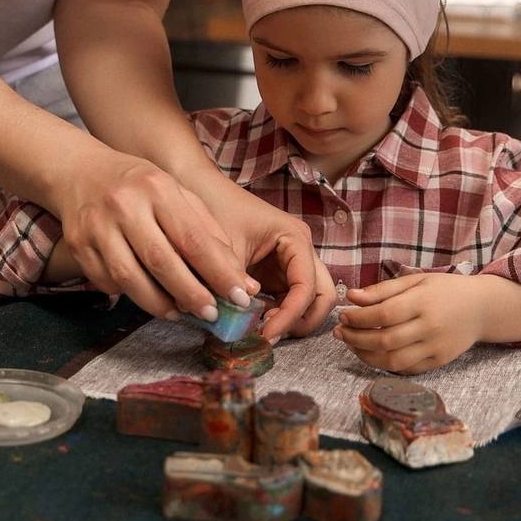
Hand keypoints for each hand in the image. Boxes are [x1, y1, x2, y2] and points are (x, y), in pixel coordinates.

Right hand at [52, 148, 259, 322]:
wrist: (80, 171)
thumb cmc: (139, 185)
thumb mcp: (177, 193)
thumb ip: (207, 231)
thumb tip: (239, 278)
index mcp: (157, 188)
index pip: (193, 238)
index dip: (218, 272)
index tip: (240, 296)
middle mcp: (125, 205)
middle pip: (161, 261)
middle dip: (191, 294)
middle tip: (212, 314)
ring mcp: (97, 226)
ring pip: (130, 278)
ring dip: (159, 304)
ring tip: (179, 313)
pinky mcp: (78, 246)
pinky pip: (107, 282)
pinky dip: (130, 295)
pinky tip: (146, 295)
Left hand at [196, 171, 334, 340]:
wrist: (199, 187)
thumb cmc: (215, 207)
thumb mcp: (224, 247)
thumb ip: (232, 284)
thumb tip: (236, 321)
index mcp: (296, 238)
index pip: (307, 287)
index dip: (291, 315)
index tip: (267, 333)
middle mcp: (300, 250)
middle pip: (322, 296)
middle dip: (301, 320)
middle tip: (270, 334)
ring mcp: (290, 262)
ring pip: (308, 301)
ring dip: (291, 320)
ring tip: (260, 328)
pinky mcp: (275, 272)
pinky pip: (287, 300)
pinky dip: (278, 314)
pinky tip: (254, 320)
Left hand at [333, 272, 484, 373]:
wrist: (482, 309)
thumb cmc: (444, 290)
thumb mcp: (416, 280)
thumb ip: (383, 289)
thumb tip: (352, 297)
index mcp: (423, 302)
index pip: (384, 314)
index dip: (359, 317)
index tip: (342, 315)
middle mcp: (430, 327)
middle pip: (385, 340)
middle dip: (356, 338)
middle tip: (340, 332)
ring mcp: (436, 348)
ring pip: (394, 360)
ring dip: (366, 355)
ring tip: (351, 344)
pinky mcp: (439, 362)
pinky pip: (407, 369)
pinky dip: (385, 364)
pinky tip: (372, 353)